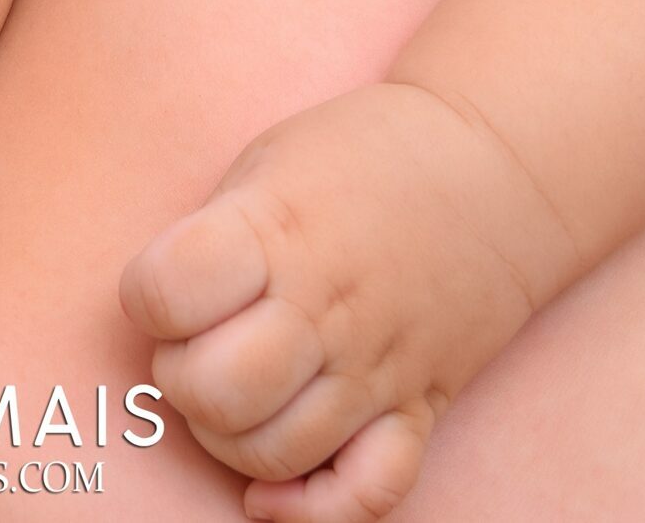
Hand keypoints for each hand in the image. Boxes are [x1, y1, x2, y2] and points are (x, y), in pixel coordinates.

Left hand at [119, 82, 574, 521]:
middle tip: (198, 342)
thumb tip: (164, 314)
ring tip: (238, 390)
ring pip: (276, 453)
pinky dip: (315, 509)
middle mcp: (326, 309)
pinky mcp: (420, 409)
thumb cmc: (362, 156)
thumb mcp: (267, 164)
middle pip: (217, 392)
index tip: (168, 284)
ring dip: (233, 437)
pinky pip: (369, 496)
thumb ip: (212, 236)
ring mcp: (377, 367)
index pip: (164, 294)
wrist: (497, 166)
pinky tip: (276, 489)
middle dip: (181, 378)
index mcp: (276, 233)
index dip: (147, 297)